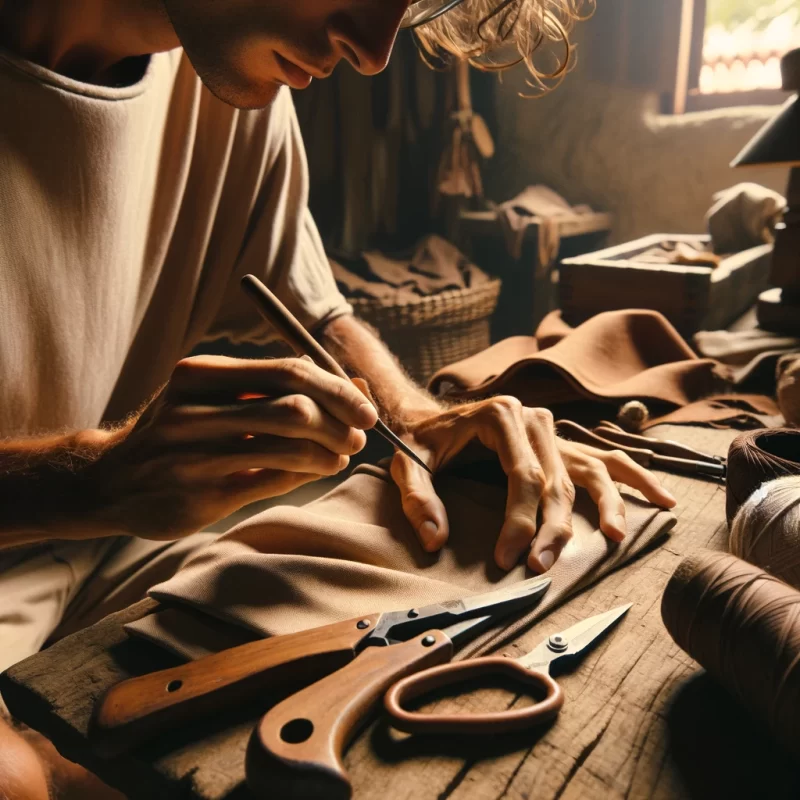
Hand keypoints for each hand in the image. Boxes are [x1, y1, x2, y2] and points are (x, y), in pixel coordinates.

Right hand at [87, 355, 376, 539]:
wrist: (110, 480)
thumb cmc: (177, 430)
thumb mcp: (213, 394)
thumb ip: (276, 388)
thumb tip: (351, 385)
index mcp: (200, 374)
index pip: (289, 371)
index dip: (338, 390)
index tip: (365, 409)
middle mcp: (194, 411)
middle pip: (296, 409)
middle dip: (340, 423)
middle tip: (357, 436)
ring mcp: (195, 457)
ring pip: (290, 449)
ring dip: (330, 453)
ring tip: (340, 455)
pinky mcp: (201, 497)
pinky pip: (273, 482)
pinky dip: (307, 474)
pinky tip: (317, 469)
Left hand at [389, 396, 676, 572]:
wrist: (429, 415)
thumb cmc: (421, 441)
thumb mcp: (408, 464)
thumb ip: (418, 499)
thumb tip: (434, 539)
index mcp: (500, 414)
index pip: (522, 475)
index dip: (518, 520)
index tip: (507, 557)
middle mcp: (533, 417)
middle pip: (558, 478)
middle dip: (554, 527)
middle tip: (542, 565)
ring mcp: (552, 429)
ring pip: (591, 468)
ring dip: (608, 505)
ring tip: (616, 536)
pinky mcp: (561, 444)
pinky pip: (604, 459)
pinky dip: (632, 479)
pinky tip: (659, 499)